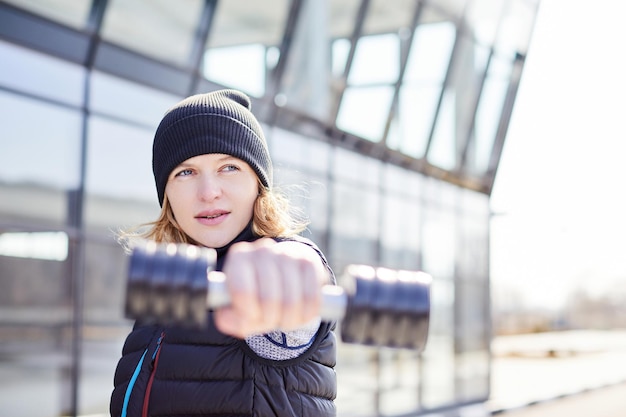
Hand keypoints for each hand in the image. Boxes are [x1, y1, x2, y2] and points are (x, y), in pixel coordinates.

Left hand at [213, 238, 328, 337]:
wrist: (282, 275)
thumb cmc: (255, 295)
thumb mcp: (237, 308)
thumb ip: (228, 317)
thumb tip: (228, 318)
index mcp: (238, 258)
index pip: (243, 291)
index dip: (249, 312)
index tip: (252, 316)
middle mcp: (262, 250)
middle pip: (269, 299)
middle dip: (271, 319)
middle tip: (270, 321)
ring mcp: (287, 254)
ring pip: (292, 301)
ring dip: (289, 320)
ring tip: (284, 319)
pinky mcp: (309, 261)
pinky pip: (312, 297)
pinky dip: (307, 314)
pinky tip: (300, 314)